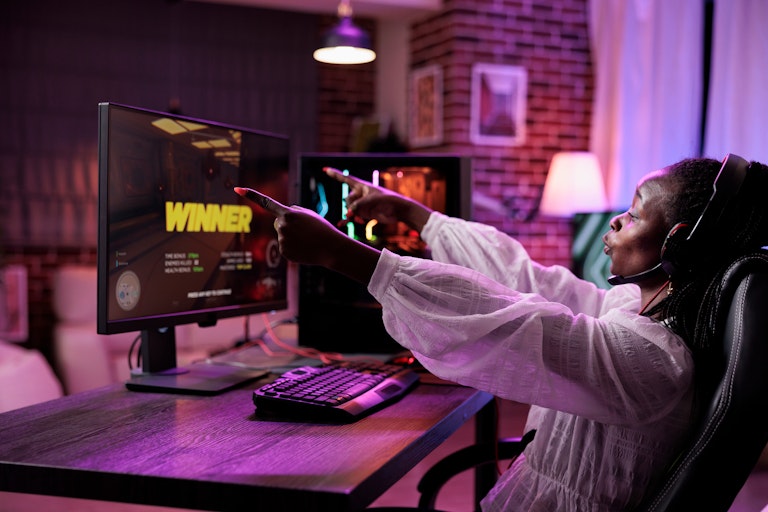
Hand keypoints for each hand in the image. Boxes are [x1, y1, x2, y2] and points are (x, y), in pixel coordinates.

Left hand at [234, 187, 379, 282]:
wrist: (331, 248)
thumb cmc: (321, 228)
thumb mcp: (308, 214)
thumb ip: (292, 212)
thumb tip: (280, 219)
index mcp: (288, 213)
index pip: (266, 202)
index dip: (251, 195)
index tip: (237, 188)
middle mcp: (282, 226)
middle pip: (278, 222)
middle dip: (288, 225)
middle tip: (305, 229)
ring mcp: (282, 240)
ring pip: (282, 235)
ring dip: (292, 236)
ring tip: (307, 239)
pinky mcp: (283, 252)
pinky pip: (284, 246)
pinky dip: (293, 247)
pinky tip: (304, 248)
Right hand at [323, 167, 431, 230]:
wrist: (399, 211)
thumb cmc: (388, 200)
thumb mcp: (372, 200)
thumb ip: (359, 205)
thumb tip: (349, 213)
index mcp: (362, 186)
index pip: (346, 179)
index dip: (335, 174)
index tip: (325, 170)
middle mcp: (360, 194)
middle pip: (348, 199)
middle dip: (350, 206)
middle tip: (356, 212)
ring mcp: (362, 204)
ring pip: (350, 209)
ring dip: (353, 215)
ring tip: (361, 219)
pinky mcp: (365, 214)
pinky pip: (354, 217)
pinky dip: (349, 220)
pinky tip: (341, 224)